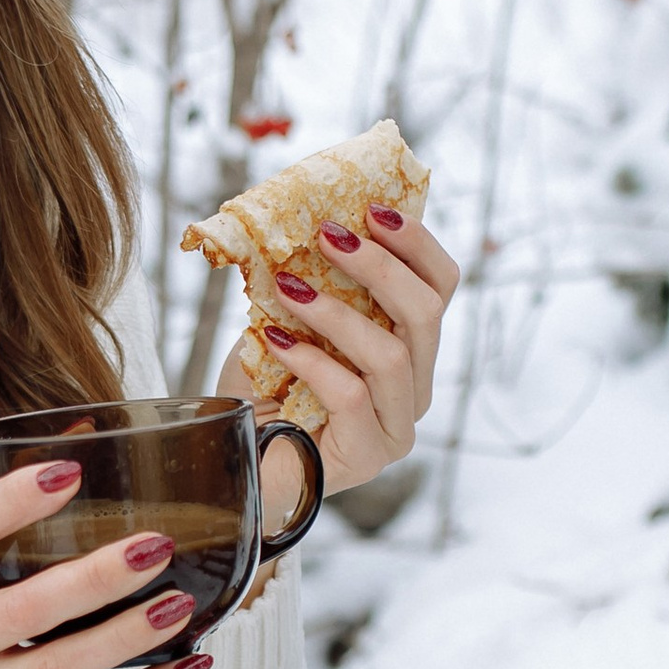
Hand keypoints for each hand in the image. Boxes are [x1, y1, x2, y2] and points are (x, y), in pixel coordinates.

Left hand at [215, 209, 461, 494]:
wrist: (228, 461)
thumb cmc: (258, 392)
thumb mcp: (285, 320)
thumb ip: (308, 281)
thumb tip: (302, 218)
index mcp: (409, 350)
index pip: (440, 287)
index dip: (415, 242)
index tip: (372, 207)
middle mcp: (414, 389)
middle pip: (427, 314)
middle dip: (380, 266)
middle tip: (329, 235)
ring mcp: (397, 427)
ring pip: (393, 355)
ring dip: (338, 312)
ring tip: (289, 288)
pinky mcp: (368, 456)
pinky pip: (352, 395)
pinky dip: (311, 359)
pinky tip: (276, 340)